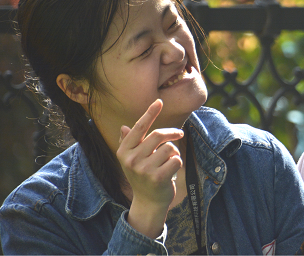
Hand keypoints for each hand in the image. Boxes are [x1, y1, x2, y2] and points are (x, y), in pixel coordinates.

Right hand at [116, 99, 184, 237]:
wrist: (148, 202)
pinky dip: (178, 163)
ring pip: (170, 147)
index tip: (159, 101)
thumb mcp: (132, 160)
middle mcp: (131, 159)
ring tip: (169, 162)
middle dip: (172, 133)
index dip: (150, 113)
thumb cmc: (142, 176)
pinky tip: (171, 171)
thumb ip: (129, 143)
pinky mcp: (157, 177)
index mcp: (123, 151)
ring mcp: (143, 169)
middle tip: (180, 134)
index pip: (138, 128)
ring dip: (174, 152)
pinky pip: (176, 159)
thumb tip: (124, 127)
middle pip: (158, 135)